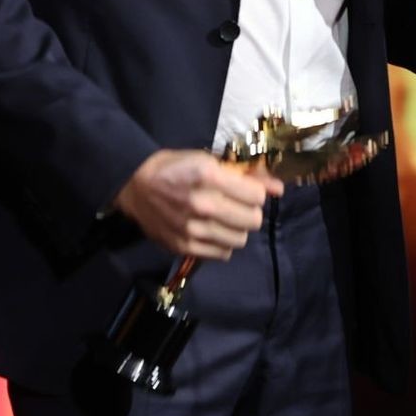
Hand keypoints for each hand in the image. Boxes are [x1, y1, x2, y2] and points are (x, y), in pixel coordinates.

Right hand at [113, 149, 282, 259]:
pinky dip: (222, 245)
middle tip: (238, 206)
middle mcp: (202, 204)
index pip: (257, 196)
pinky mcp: (183, 246)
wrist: (136, 184)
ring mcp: (192, 228)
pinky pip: (222, 254)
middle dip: (250, 212)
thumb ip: (246, 174)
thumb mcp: (210, 161)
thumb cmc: (177, 167)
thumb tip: (279, 188)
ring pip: (240, 240)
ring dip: (237, 230)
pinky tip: (213, 232)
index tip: (246, 191)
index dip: (255, 193)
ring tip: (225, 220)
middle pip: (253, 221)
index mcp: (209, 177)